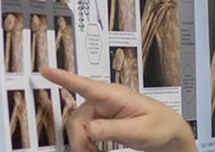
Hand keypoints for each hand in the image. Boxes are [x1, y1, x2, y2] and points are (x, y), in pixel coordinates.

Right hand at [39, 66, 195, 151]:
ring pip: (78, 127)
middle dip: (79, 139)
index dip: (64, 78)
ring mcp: (102, 111)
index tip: (45, 70)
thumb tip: (90, 128)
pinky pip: (84, 133)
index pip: (86, 85)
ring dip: (82, 144)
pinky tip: (95, 151)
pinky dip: (87, 145)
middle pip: (77, 118)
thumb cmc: (161, 126)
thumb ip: (114, 129)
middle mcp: (105, 100)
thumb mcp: (140, 130)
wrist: (168, 132)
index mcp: (115, 95)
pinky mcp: (101, 122)